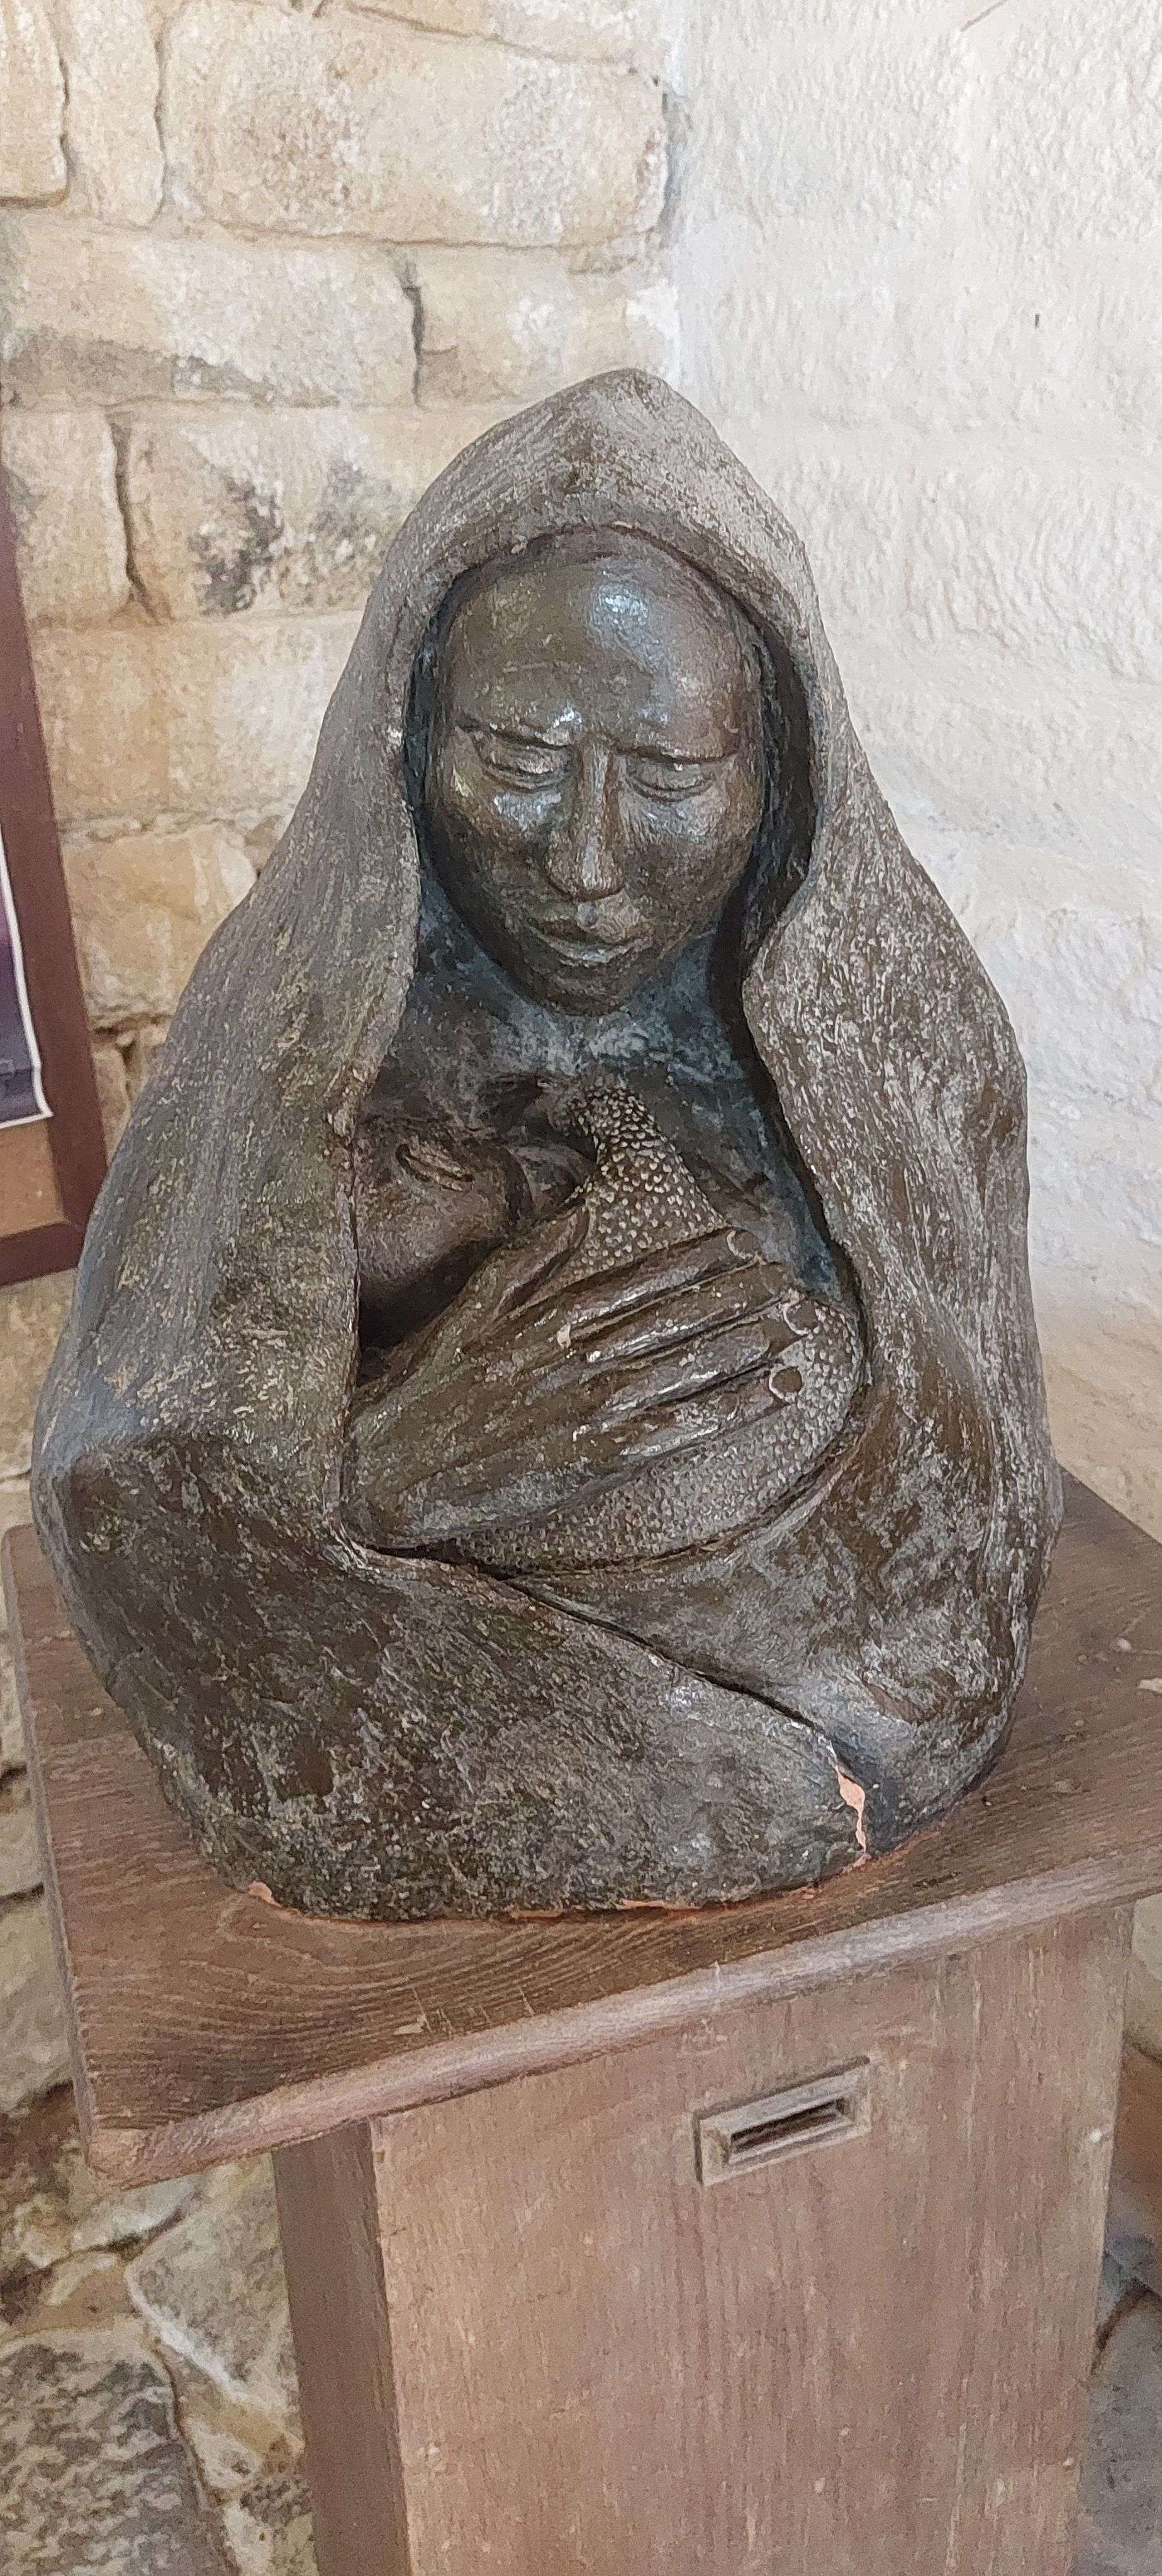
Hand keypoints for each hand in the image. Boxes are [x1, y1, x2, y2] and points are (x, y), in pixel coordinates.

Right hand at [341, 1205, 808, 1552]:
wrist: (388, 1468)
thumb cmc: (426, 1391)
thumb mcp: (469, 1309)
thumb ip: (527, 1260)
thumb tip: (580, 1215)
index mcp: (547, 1317)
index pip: (637, 1280)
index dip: (693, 1259)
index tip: (738, 1242)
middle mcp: (576, 1354)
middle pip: (676, 1316)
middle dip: (738, 1294)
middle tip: (788, 1278)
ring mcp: (589, 1406)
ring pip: (689, 1364)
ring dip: (751, 1342)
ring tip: (800, 1324)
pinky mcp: (596, 1457)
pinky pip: (683, 1428)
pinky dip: (736, 1407)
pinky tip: (777, 1392)